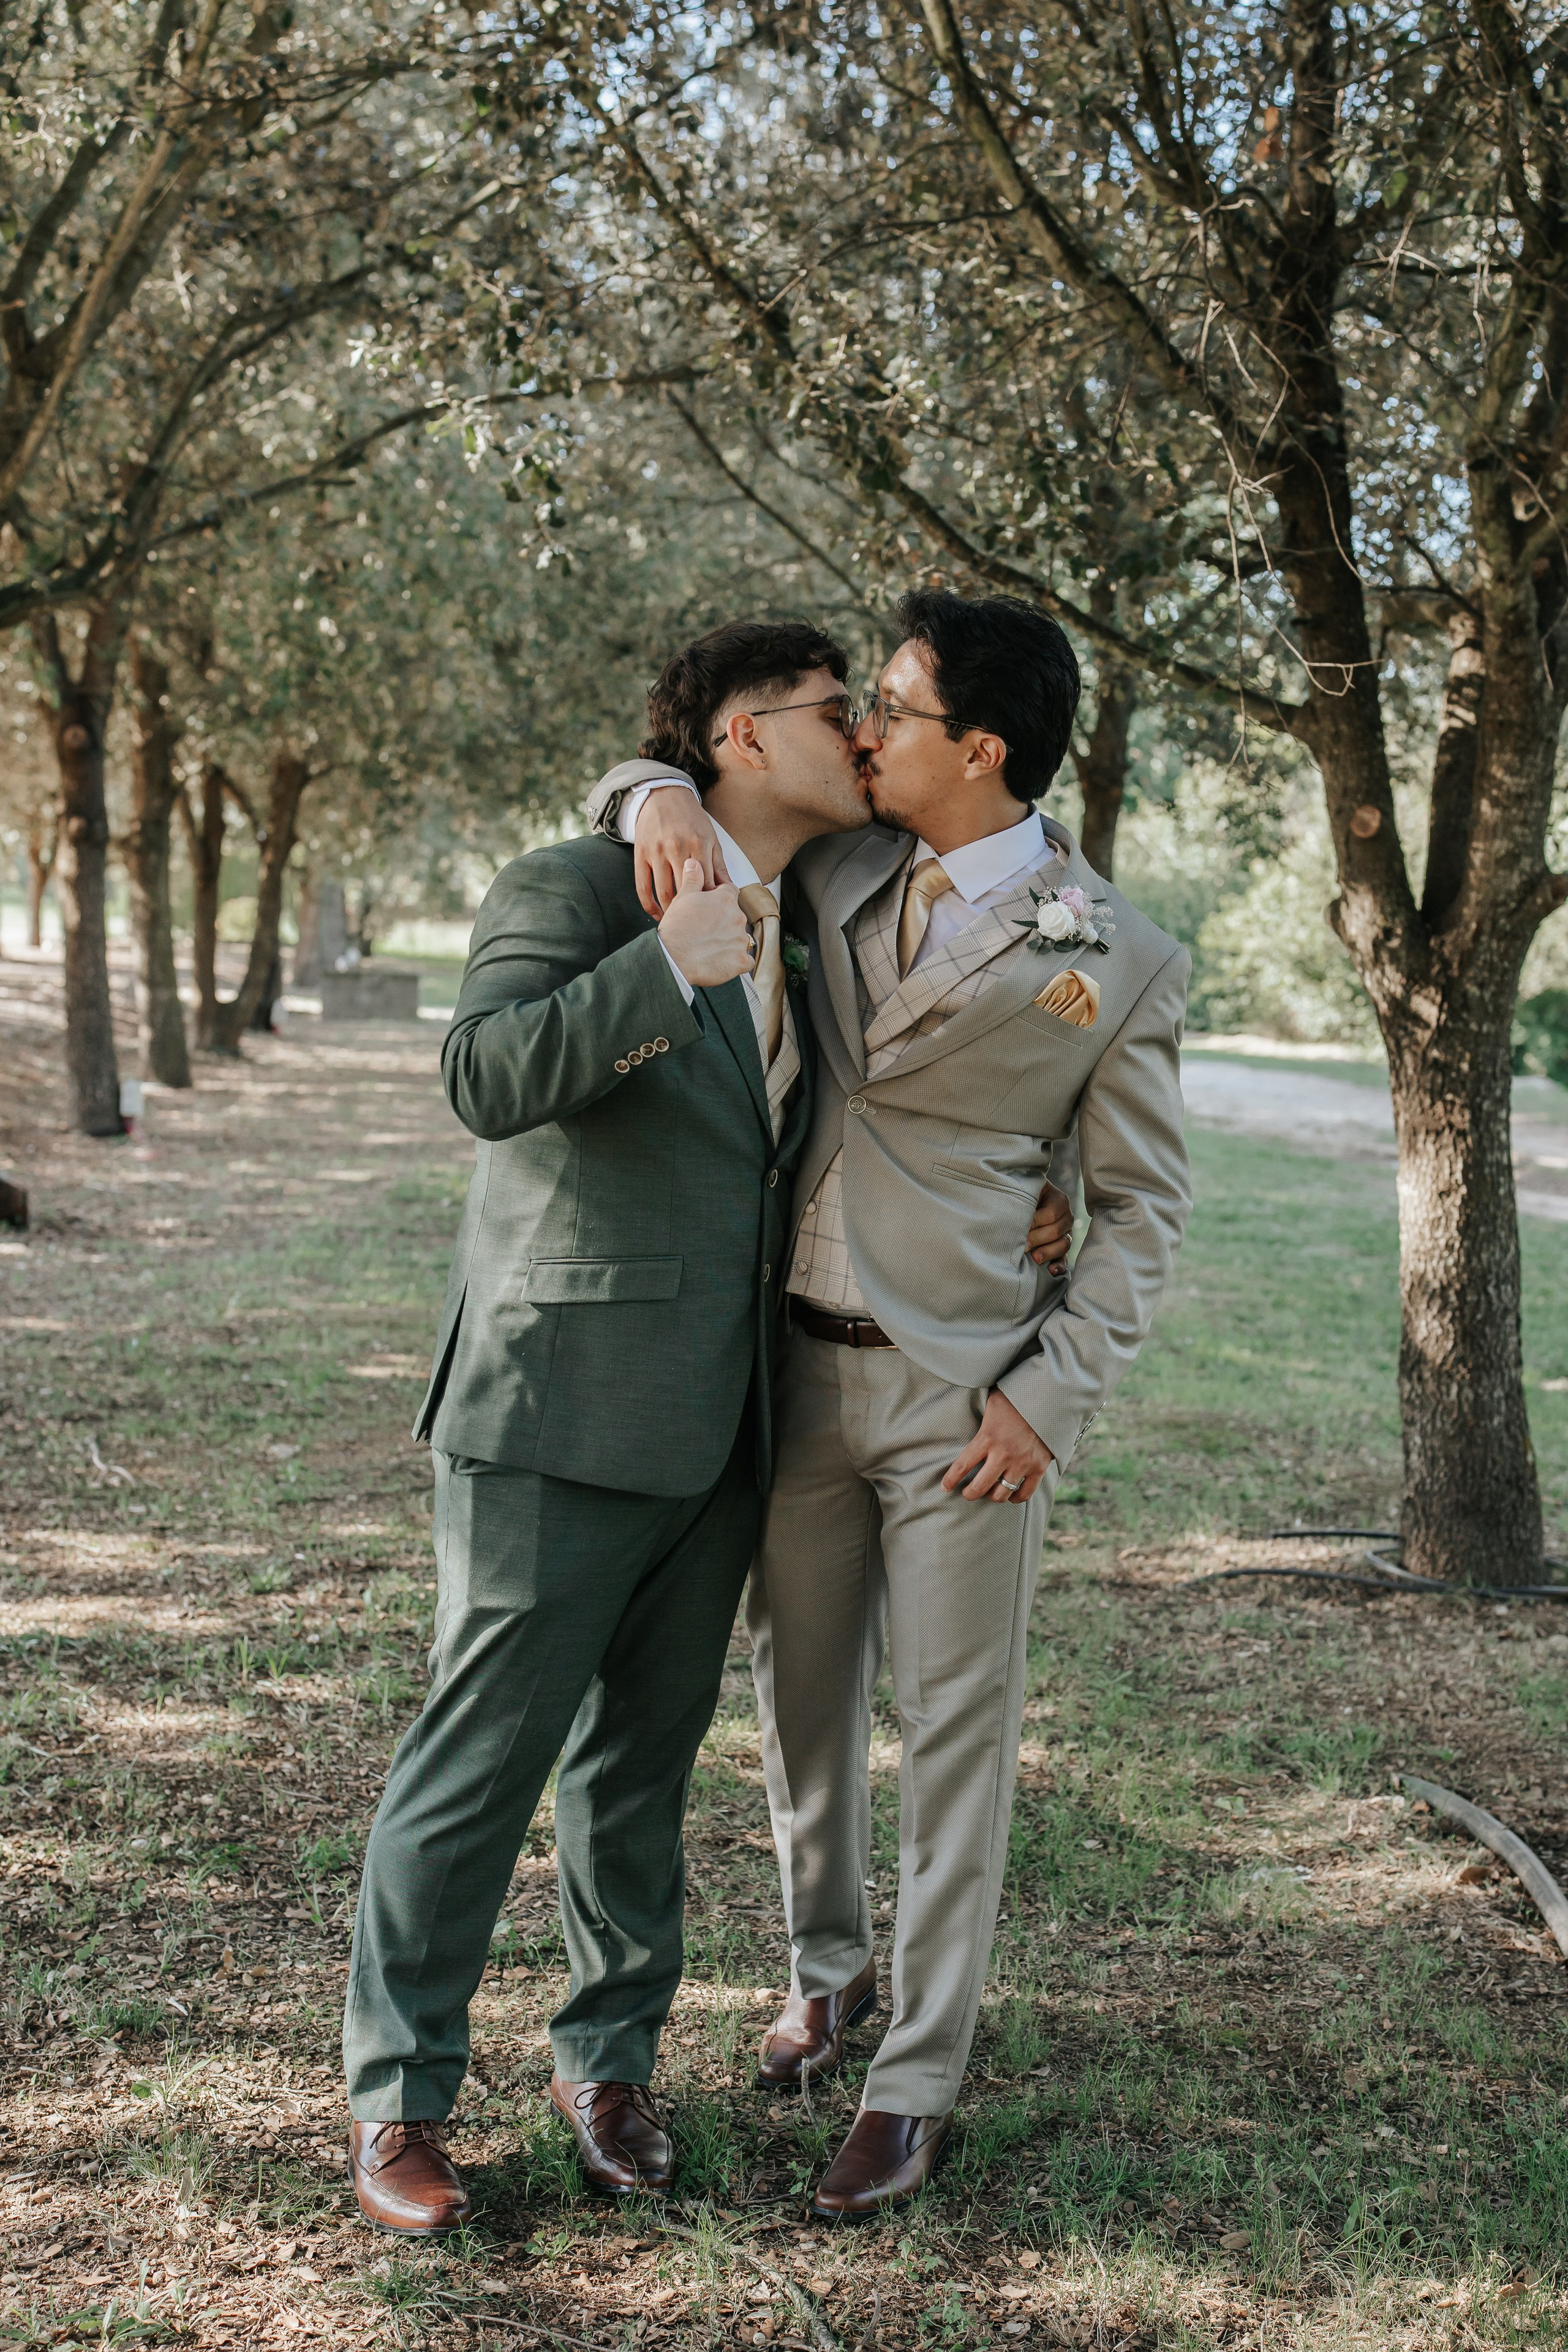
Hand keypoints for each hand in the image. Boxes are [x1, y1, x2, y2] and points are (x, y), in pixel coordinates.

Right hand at [635, 786, 728, 917]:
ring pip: (664, 893)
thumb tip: (729, 890)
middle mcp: (676, 848)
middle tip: (698, 928)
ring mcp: (656, 852)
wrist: (663, 794)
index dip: (710, 904)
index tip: (713, 917)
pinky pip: (642, 887)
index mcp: (698, 844)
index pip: (706, 884)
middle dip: (692, 913)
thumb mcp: (711, 837)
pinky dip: (649, 906)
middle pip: (686, 892)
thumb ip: (718, 865)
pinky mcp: (640, 854)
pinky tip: (658, 915)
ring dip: (672, 913)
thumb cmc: (691, 818)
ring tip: (680, 925)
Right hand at [658, 860, 752, 988]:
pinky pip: (746, 962)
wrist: (673, 958)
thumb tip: (694, 863)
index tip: (712, 908)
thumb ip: (692, 879)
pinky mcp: (741, 961)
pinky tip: (723, 962)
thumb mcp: (682, 898)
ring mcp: (741, 940)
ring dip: (730, 942)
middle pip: (735, 916)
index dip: (720, 900)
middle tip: (706, 931)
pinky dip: (737, 962)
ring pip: (740, 939)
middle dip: (724, 922)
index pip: (730, 892)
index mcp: (725, 899)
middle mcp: (737, 917)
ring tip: (710, 948)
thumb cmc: (676, 929)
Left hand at [941, 1390, 1053, 1504]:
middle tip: (967, 1493)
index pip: (962, 1465)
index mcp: (987, 1437)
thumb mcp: (990, 1404)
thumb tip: (964, 1413)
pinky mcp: (1039, 1467)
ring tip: (988, 1492)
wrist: (1048, 1397)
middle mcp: (1003, 1453)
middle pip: (980, 1487)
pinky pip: (1024, 1494)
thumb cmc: (1015, 1398)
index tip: (944, 1487)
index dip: (950, 1480)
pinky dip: (1015, 1498)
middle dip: (969, 1494)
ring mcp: (1022, 1463)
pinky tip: (1009, 1493)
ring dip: (991, 1496)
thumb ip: (979, 1419)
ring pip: (1001, 1494)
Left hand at [1027, 1179, 1072, 1274]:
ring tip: (1034, 1258)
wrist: (1024, 1202)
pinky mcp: (1061, 1247)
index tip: (1019, 1228)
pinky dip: (1059, 1265)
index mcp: (1060, 1200)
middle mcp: (1066, 1217)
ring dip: (1048, 1252)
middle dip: (1037, 1239)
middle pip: (1056, 1231)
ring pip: (1063, 1245)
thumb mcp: (1026, 1191)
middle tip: (1022, 1245)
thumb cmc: (1023, 1196)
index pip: (1051, 1214)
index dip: (1035, 1222)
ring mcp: (1066, 1233)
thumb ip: (1025, 1198)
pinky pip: (1065, 1258)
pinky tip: (1051, 1271)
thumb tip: (1016, 1216)